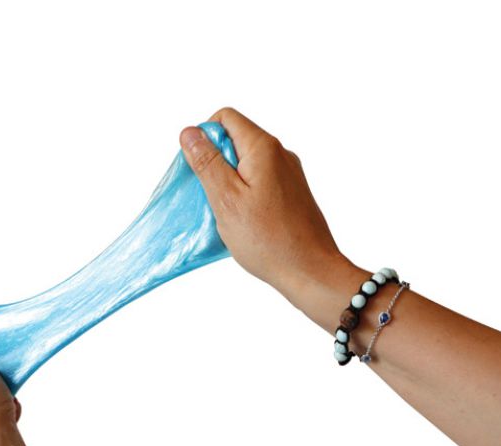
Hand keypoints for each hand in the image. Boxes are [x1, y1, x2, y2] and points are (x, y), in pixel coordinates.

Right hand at [179, 107, 351, 303]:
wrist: (310, 271)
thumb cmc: (268, 239)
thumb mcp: (226, 199)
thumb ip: (207, 163)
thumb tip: (190, 132)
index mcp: (264, 148)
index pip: (225, 118)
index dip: (204, 138)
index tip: (200, 170)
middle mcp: (280, 155)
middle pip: (236, 141)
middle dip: (216, 165)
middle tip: (211, 197)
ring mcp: (289, 175)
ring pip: (248, 166)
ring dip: (230, 184)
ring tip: (227, 214)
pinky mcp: (293, 195)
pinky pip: (261, 184)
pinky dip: (246, 196)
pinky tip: (244, 223)